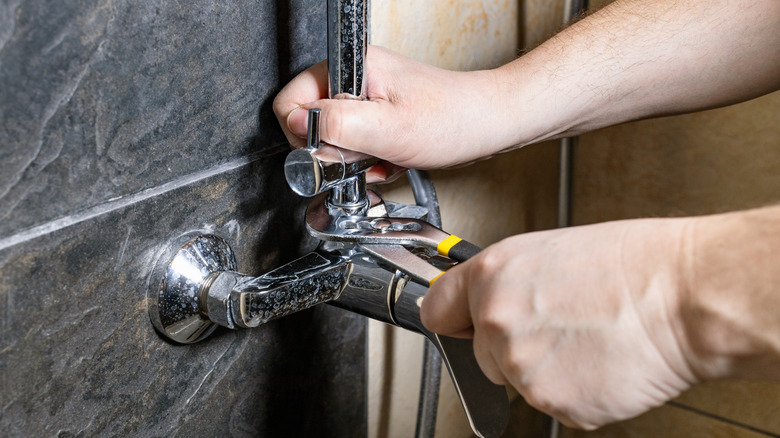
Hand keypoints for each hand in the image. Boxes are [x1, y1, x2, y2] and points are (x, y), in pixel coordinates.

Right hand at [272, 46, 509, 175]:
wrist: (486, 125)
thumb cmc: (451, 119)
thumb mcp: (388, 128)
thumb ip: (336, 125)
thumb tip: (297, 125)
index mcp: (350, 67)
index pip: (290, 102)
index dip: (305, 135)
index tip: (333, 150)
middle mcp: (354, 78)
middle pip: (309, 123)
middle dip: (335, 151)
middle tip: (366, 155)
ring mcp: (365, 97)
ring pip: (333, 139)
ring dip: (356, 159)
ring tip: (384, 157)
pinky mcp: (377, 115)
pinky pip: (355, 146)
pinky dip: (371, 160)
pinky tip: (391, 159)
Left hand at [421, 218, 699, 429]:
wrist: (684, 297)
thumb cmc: (632, 266)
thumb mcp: (550, 252)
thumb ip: (506, 282)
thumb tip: (488, 301)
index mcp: (492, 275)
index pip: (437, 309)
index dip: (454, 318)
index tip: (459, 324)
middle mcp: (496, 320)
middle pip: (480, 354)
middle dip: (512, 347)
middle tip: (560, 327)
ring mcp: (521, 366)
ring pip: (518, 381)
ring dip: (547, 370)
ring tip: (588, 339)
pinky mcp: (552, 402)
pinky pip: (553, 404)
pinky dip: (576, 392)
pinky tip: (600, 361)